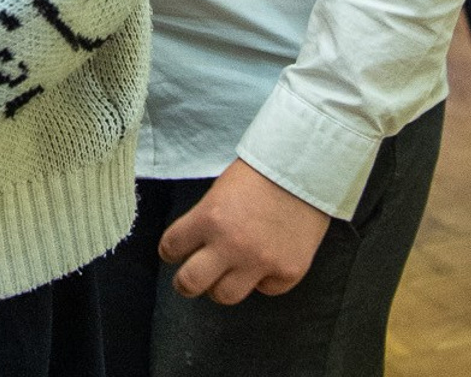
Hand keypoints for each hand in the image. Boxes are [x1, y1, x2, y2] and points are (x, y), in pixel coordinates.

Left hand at [159, 159, 331, 304]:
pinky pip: (265, 290)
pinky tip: (263, 263)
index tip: (172, 254)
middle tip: (186, 283)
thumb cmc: (257, 177)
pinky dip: (261, 281)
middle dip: (184, 284)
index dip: (169, 252)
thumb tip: (194, 248)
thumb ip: (205, 222)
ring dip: (220, 287)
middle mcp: (231, 245)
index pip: (172, 247)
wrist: (301, 173)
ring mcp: (260, 263)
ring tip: (223, 278)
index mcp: (208, 218)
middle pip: (191, 282)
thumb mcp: (219, 192)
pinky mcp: (287, 273)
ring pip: (225, 296)